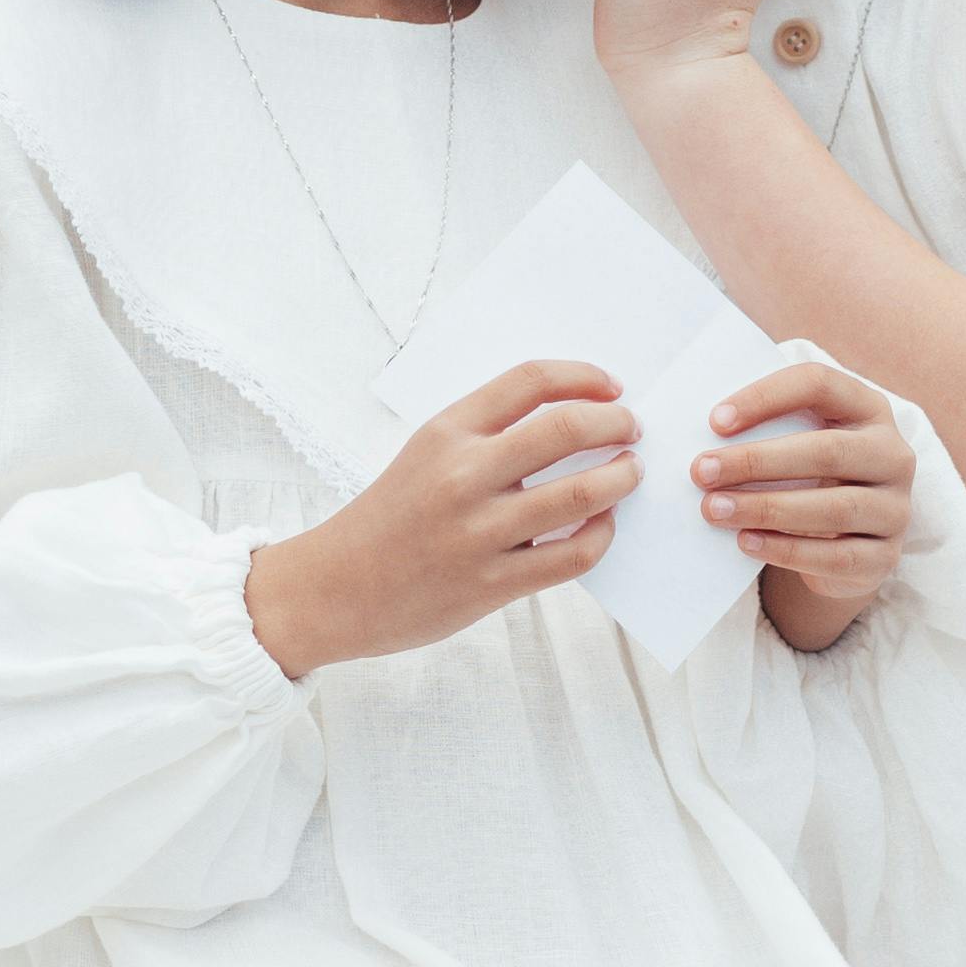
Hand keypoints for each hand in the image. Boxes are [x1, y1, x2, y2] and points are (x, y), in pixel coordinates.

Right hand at [241, 361, 635, 679]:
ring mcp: (479, 533)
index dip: (584, 376)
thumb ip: (486, 436)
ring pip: (582, 494)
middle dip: (615, 422)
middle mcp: (463, 476)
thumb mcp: (425, 455)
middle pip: (566, 428)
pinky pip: (572, 555)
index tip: (612, 385)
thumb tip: (571, 418)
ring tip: (628, 473)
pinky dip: (601, 536)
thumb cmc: (388, 518)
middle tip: (631, 429)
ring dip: (621, 478)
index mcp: (446, 432)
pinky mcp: (492, 585)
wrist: (334, 590)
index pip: (530, 381)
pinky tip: (601, 527)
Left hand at [696, 359, 910, 645]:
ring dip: (766, 508)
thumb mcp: (795, 443)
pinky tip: (746, 542)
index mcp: (868, 408)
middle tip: (701, 471)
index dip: (766, 398)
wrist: (848, 546)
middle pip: (827, 451)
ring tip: (714, 509)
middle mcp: (892, 454)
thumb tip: (697, 432)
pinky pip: (836, 556)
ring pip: (834, 508)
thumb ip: (765, 429)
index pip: (819, 385)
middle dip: (757, 461)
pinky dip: (787, 550)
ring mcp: (896, 508)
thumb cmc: (809, 480)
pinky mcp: (885, 557)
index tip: (714, 422)